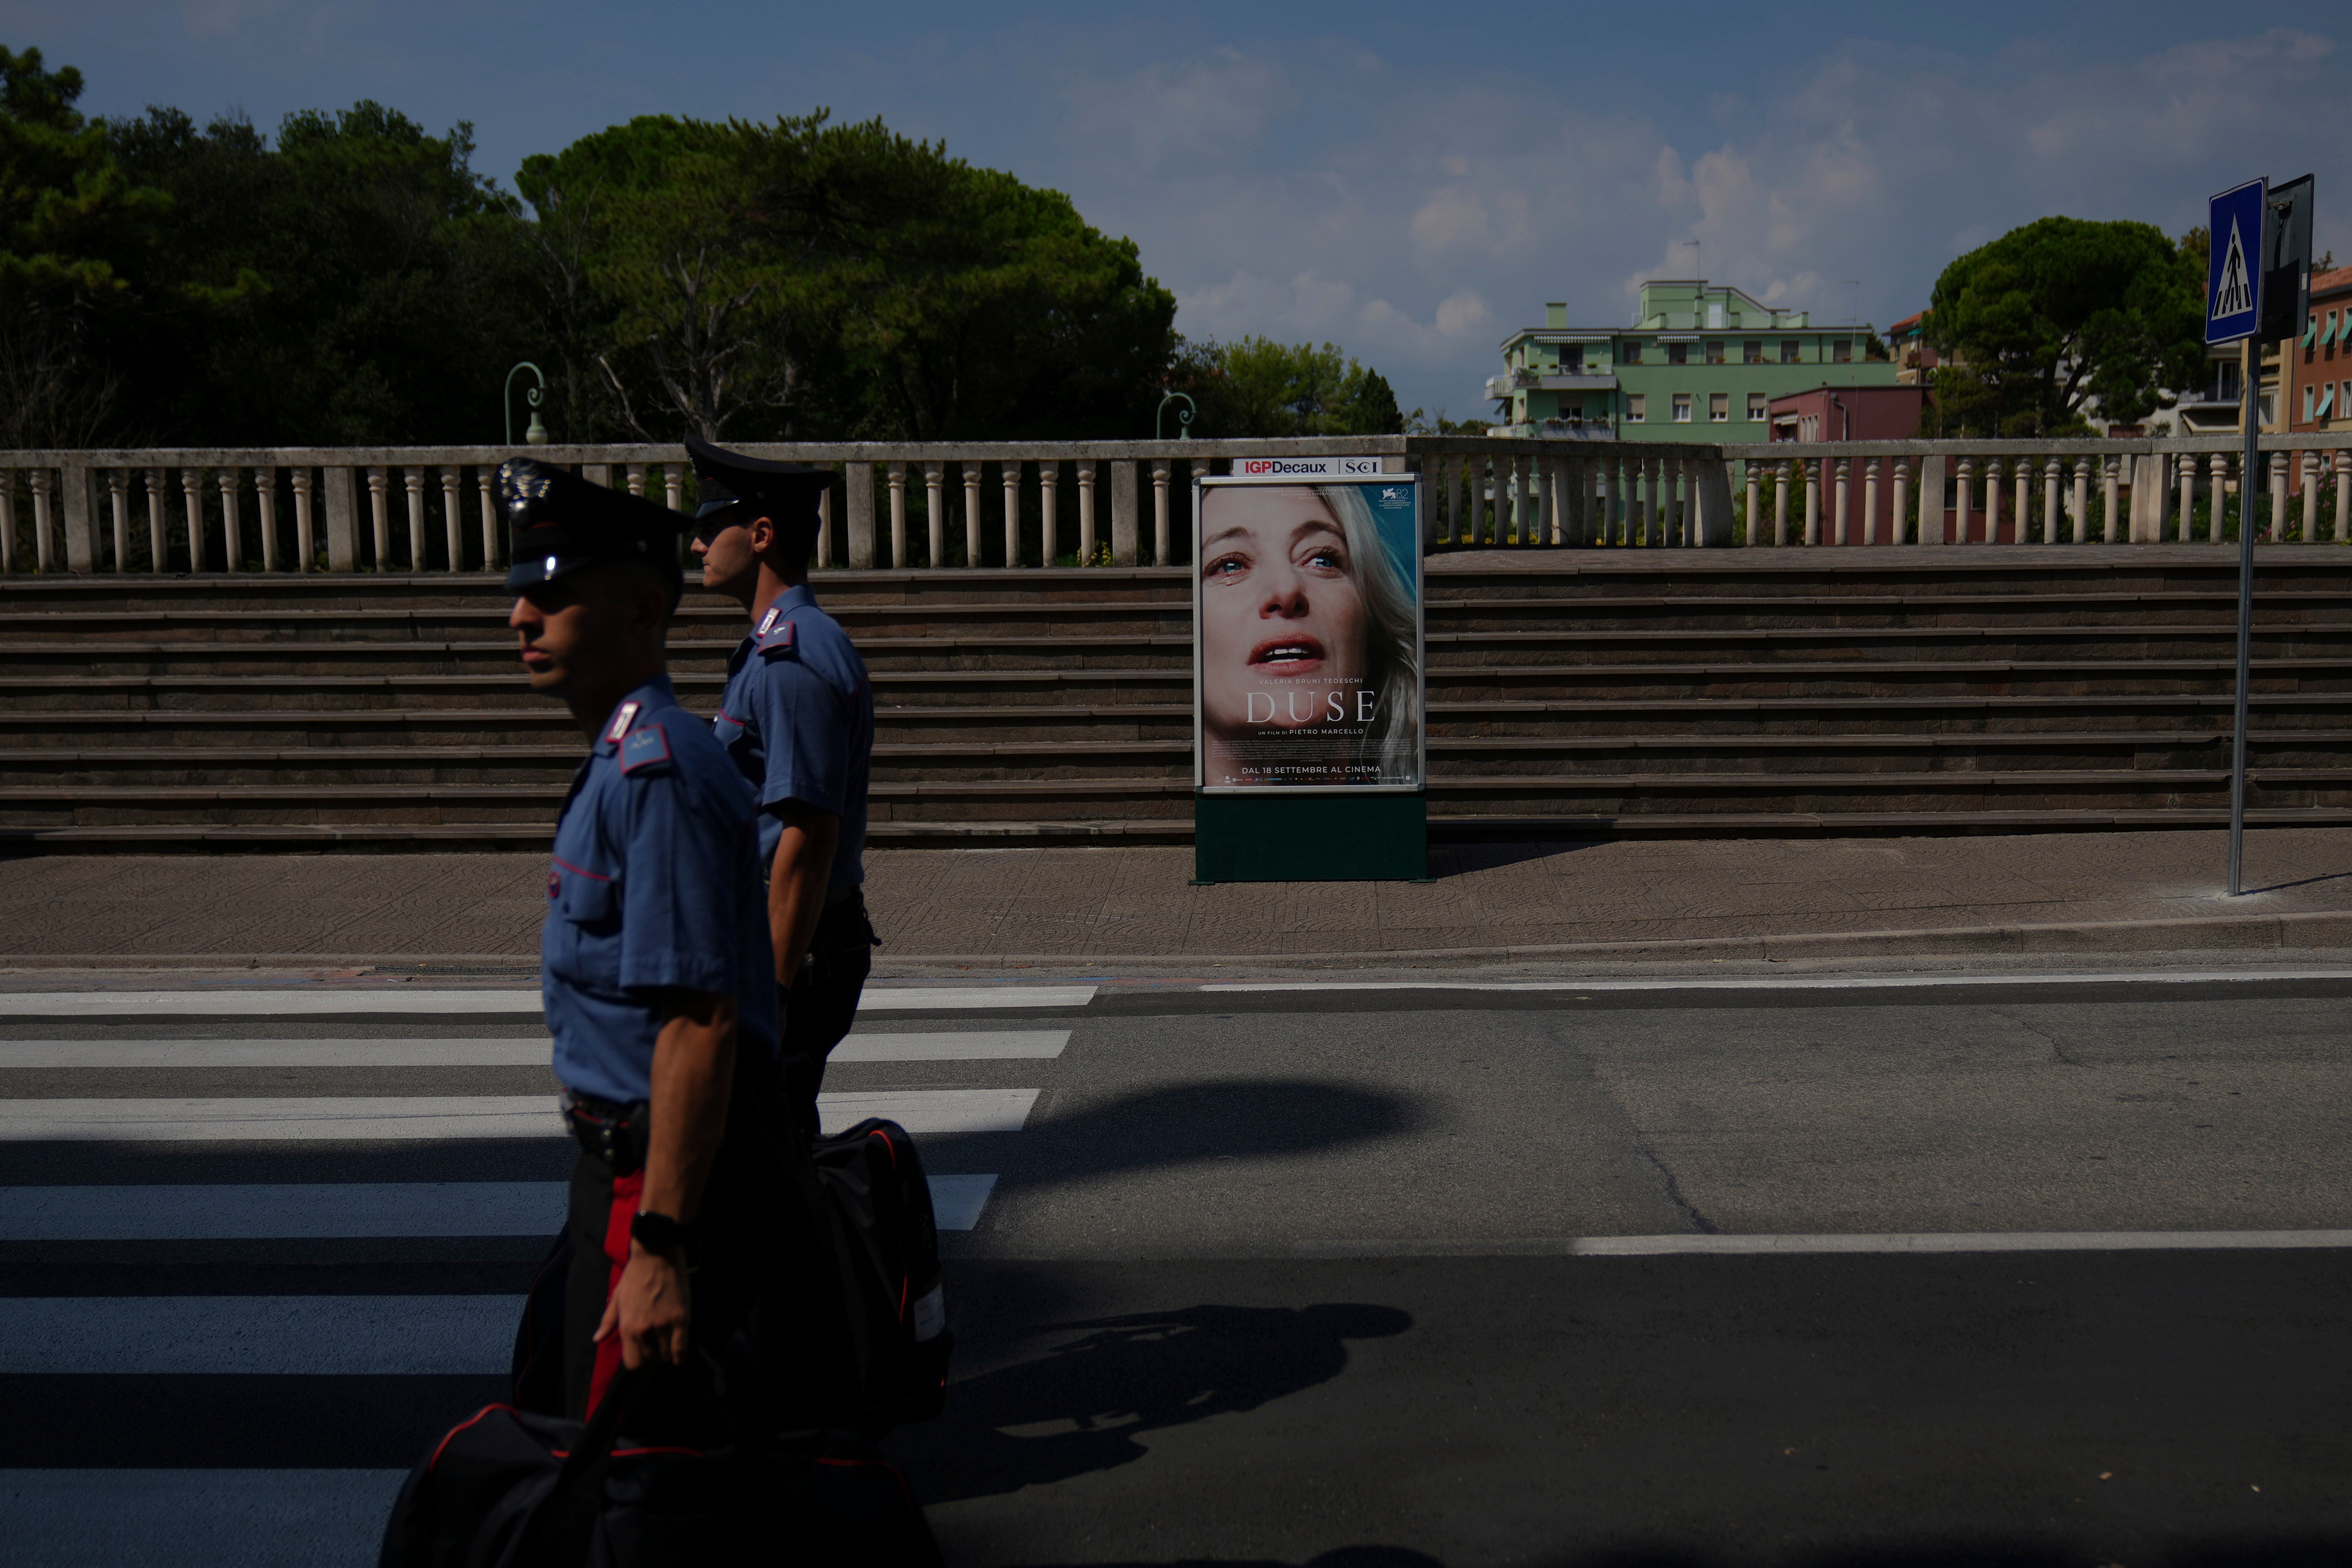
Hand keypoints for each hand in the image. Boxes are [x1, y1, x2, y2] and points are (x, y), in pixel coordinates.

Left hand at [594, 1242, 690, 1368]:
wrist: (656, 1254)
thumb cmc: (634, 1275)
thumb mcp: (617, 1297)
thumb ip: (608, 1321)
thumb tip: (597, 1339)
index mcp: (627, 1327)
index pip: (633, 1363)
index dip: (639, 1364)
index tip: (644, 1358)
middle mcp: (643, 1330)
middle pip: (650, 1360)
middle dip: (654, 1359)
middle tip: (658, 1351)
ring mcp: (663, 1326)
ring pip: (666, 1356)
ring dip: (667, 1356)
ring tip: (668, 1349)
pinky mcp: (680, 1319)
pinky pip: (681, 1348)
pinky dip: (680, 1356)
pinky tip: (680, 1357)